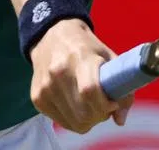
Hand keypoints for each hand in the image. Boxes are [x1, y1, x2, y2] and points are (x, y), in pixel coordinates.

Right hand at [29, 18, 133, 133]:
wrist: (52, 35)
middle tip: (104, 106)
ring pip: (73, 123)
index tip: (113, 103)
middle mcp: (58, 72)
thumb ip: (121, 88)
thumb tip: (120, 121)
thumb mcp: (108, 57)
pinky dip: (73, 119)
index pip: (90, 91)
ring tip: (90, 105)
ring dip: (88, 120)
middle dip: (99, 116)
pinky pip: (61, 122)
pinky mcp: (37, 97)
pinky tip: (76, 105)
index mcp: (79, 58)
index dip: (105, 104)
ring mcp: (45, 87)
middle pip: (83, 114)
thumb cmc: (86, 47)